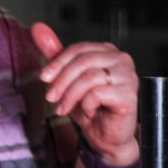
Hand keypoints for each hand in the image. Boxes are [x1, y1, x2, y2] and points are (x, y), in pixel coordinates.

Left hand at [30, 22, 138, 165]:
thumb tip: (38, 29)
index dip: (58, 63)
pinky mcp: (129, 95)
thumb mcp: (69, 80)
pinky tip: (89, 113)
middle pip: (83, 61)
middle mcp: (122, 60)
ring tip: (64, 109)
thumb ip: (56, 54)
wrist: (108, 138)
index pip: (79, 49)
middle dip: (62, 81)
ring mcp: (128, 77)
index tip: (44, 78)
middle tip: (51, 97)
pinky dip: (87, 105)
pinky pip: (97, 93)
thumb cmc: (93, 109)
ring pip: (89, 77)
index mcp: (108, 52)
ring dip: (71, 95)